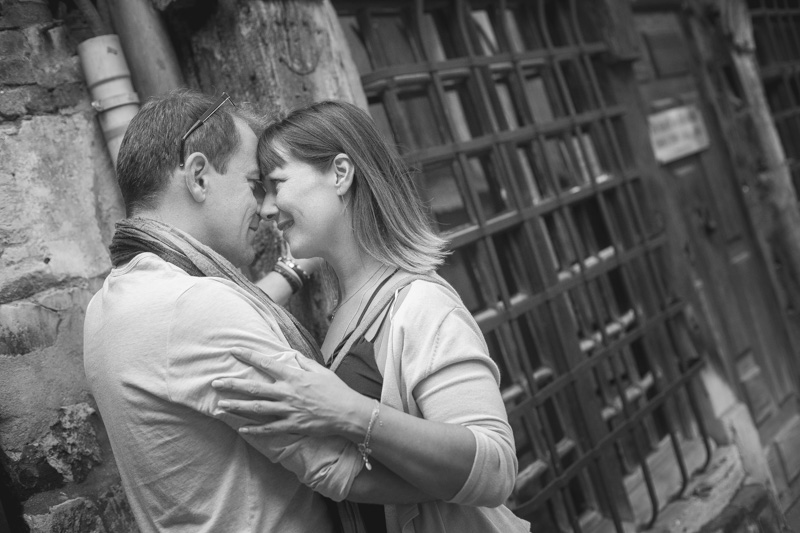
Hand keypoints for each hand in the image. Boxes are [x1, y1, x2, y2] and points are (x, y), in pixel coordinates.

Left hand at [212, 348, 371, 438]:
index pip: (266, 363)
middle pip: (254, 388)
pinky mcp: (292, 426)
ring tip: (220, 406)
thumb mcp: (319, 370)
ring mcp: (288, 410)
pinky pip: (269, 429)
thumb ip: (302, 361)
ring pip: (256, 409)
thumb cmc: (335, 389)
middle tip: (215, 382)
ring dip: (237, 407)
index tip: (233, 350)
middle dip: (233, 384)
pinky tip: (241, 429)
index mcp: (293, 376)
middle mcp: (287, 392)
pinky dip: (254, 430)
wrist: (347, 412)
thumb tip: (288, 353)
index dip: (249, 355)